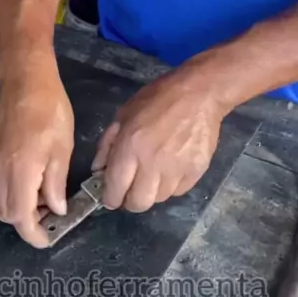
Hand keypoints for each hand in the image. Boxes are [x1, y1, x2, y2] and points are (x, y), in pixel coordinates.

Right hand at [0, 59, 73, 247]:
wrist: (24, 80)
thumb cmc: (50, 112)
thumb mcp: (62, 150)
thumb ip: (55, 185)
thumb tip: (56, 209)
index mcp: (19, 173)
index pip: (19, 218)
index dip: (32, 234)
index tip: (46, 239)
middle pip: (5, 212)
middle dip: (26, 220)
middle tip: (49, 214)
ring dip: (18, 204)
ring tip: (42, 194)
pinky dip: (10, 188)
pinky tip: (28, 175)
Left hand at [92, 66, 224, 211]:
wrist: (199, 93)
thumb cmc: (157, 99)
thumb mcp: (123, 115)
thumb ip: (107, 144)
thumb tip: (98, 169)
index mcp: (130, 148)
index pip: (116, 189)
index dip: (110, 199)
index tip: (111, 198)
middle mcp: (152, 163)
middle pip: (139, 203)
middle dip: (131, 202)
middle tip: (131, 191)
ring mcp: (177, 169)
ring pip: (160, 199)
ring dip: (152, 192)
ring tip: (153, 175)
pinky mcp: (196, 171)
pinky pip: (179, 191)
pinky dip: (171, 186)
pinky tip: (171, 169)